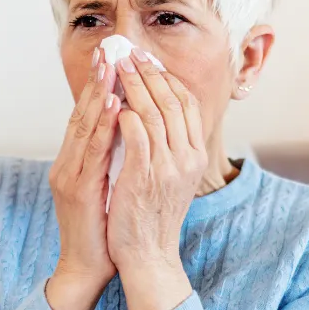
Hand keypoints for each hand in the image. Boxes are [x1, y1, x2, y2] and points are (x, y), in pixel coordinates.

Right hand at [46, 49, 120, 309]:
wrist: (86, 267)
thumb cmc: (102, 229)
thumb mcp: (107, 186)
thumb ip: (111, 159)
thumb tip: (128, 131)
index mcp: (75, 162)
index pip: (88, 116)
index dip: (99, 86)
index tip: (113, 59)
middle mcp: (67, 163)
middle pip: (82, 113)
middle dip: (96, 81)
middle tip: (110, 50)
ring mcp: (69, 176)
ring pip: (83, 127)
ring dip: (98, 95)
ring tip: (111, 67)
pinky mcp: (76, 191)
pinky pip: (92, 153)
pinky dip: (103, 128)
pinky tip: (115, 108)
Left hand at [107, 47, 207, 309]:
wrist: (147, 258)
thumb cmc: (152, 218)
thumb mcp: (170, 178)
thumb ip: (168, 148)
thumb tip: (157, 117)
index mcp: (195, 156)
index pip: (187, 104)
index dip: (167, 78)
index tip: (148, 59)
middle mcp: (187, 158)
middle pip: (172, 100)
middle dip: (149, 72)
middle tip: (130, 51)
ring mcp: (167, 167)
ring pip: (153, 111)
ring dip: (133, 84)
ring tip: (117, 65)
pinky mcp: (143, 177)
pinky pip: (136, 134)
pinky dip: (124, 113)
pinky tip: (112, 100)